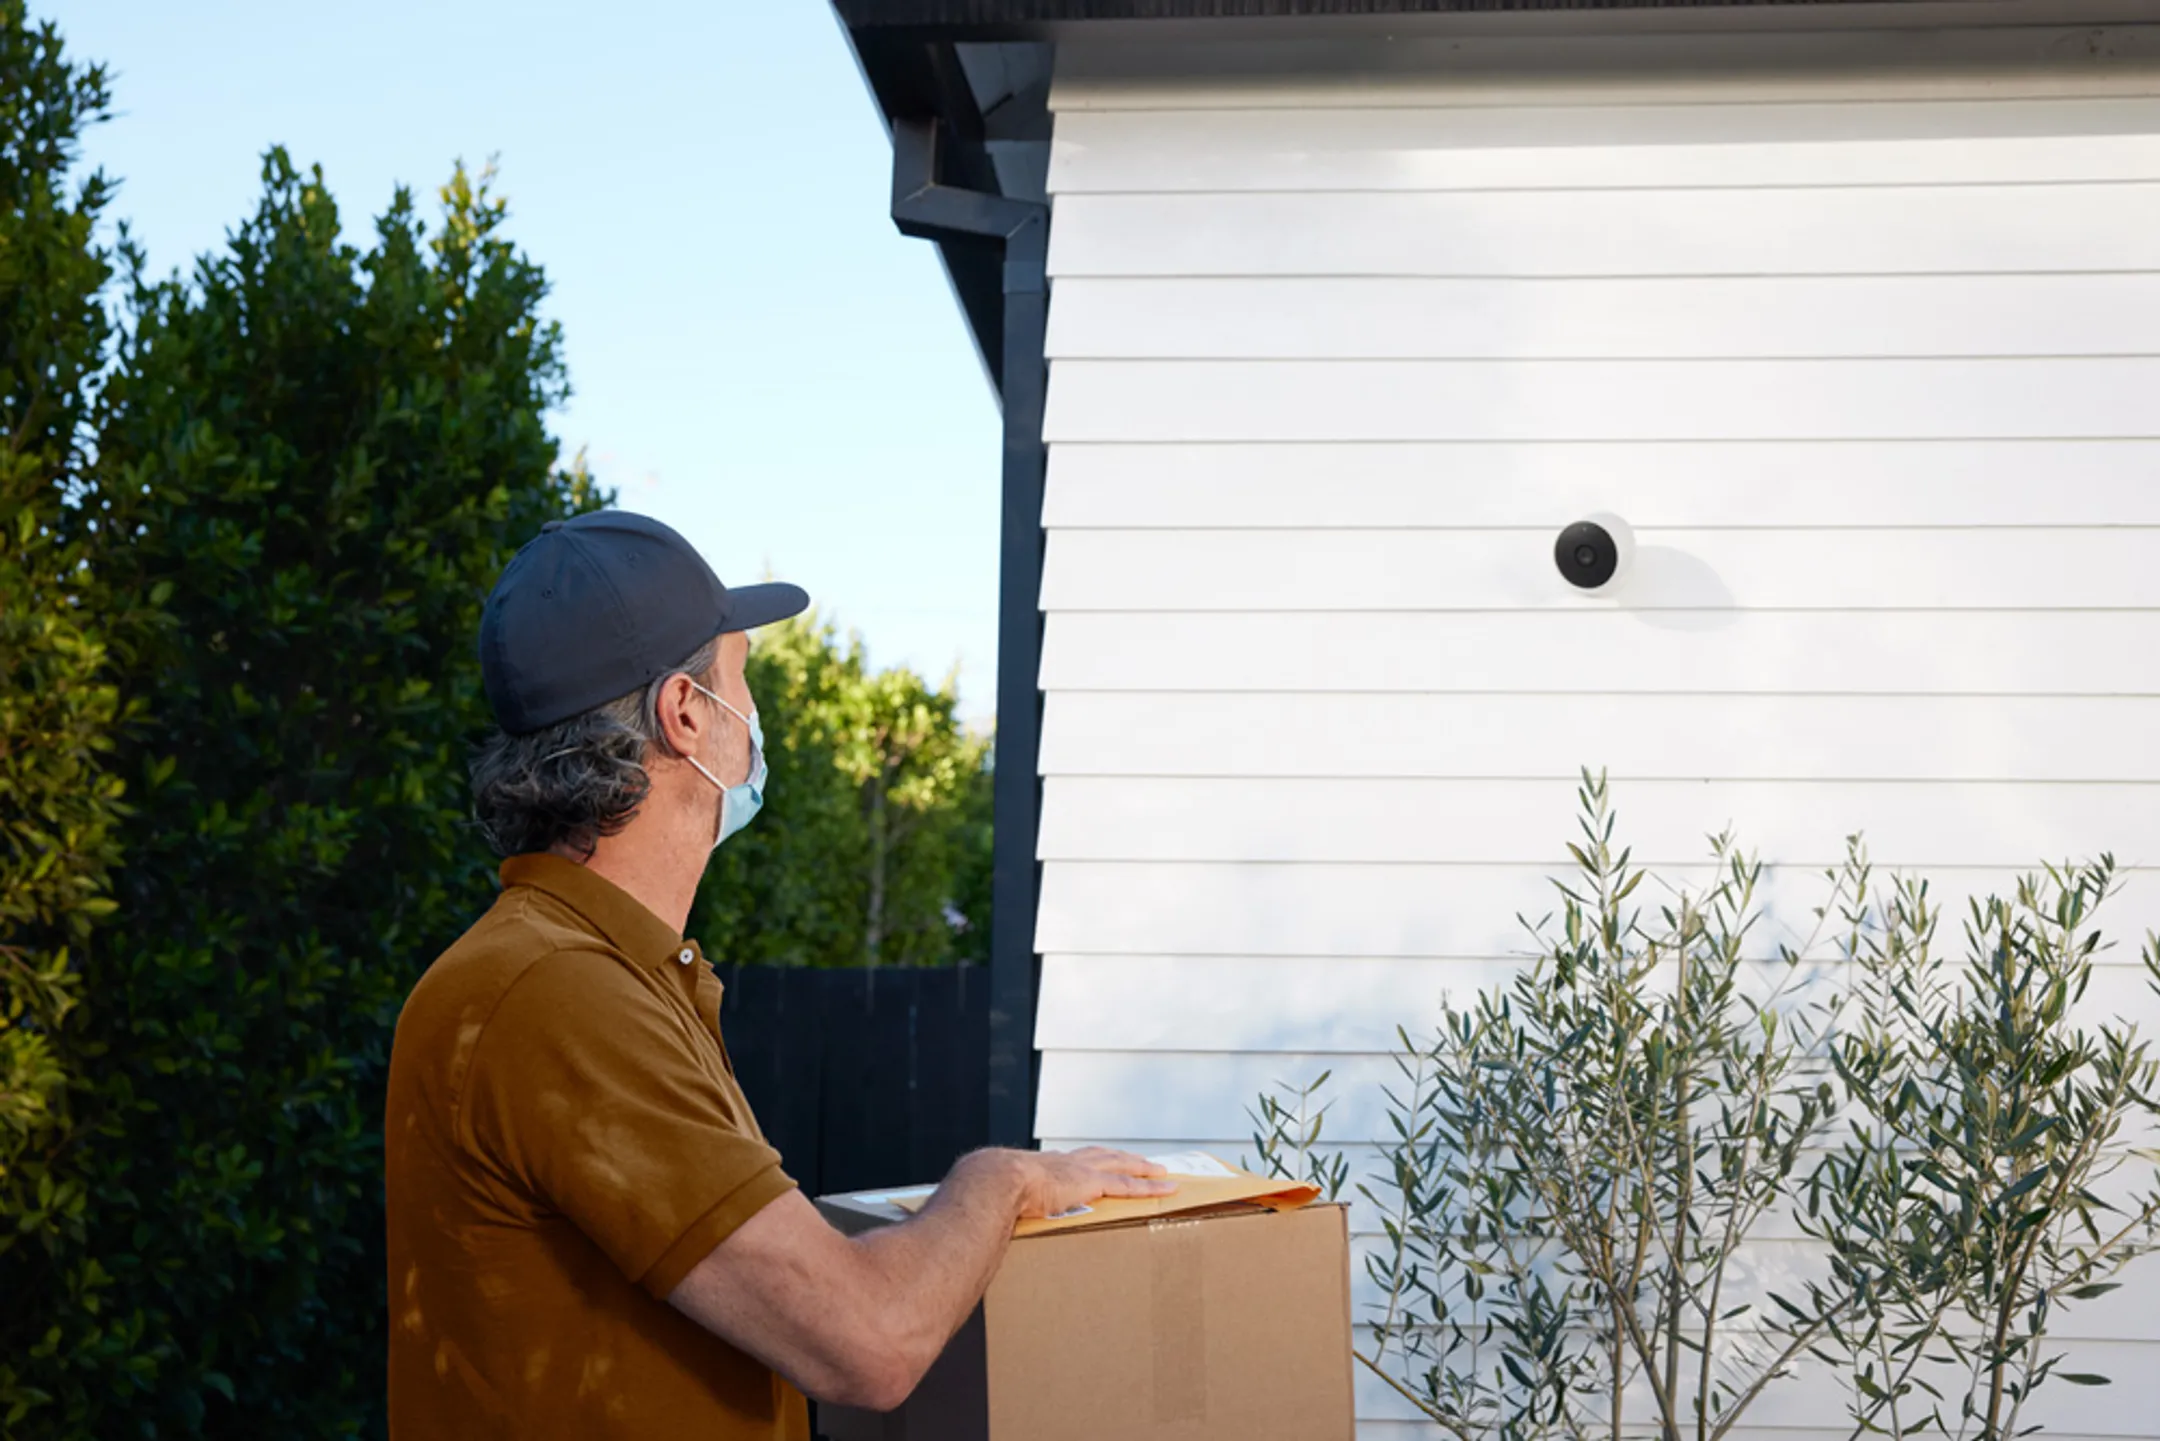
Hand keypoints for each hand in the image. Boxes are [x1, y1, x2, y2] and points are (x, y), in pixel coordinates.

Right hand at [1010, 1146, 1175, 1219]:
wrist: (1000, 1179)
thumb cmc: (995, 1187)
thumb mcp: (1005, 1192)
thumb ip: (1011, 1201)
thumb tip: (999, 1215)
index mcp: (1049, 1164)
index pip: (1077, 1159)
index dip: (1093, 1160)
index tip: (1101, 1160)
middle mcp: (1069, 1161)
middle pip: (1106, 1155)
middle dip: (1124, 1158)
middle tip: (1141, 1161)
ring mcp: (1083, 1170)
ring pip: (1123, 1165)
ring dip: (1143, 1168)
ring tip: (1160, 1172)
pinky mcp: (1093, 1183)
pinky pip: (1128, 1185)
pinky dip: (1149, 1187)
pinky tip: (1165, 1188)